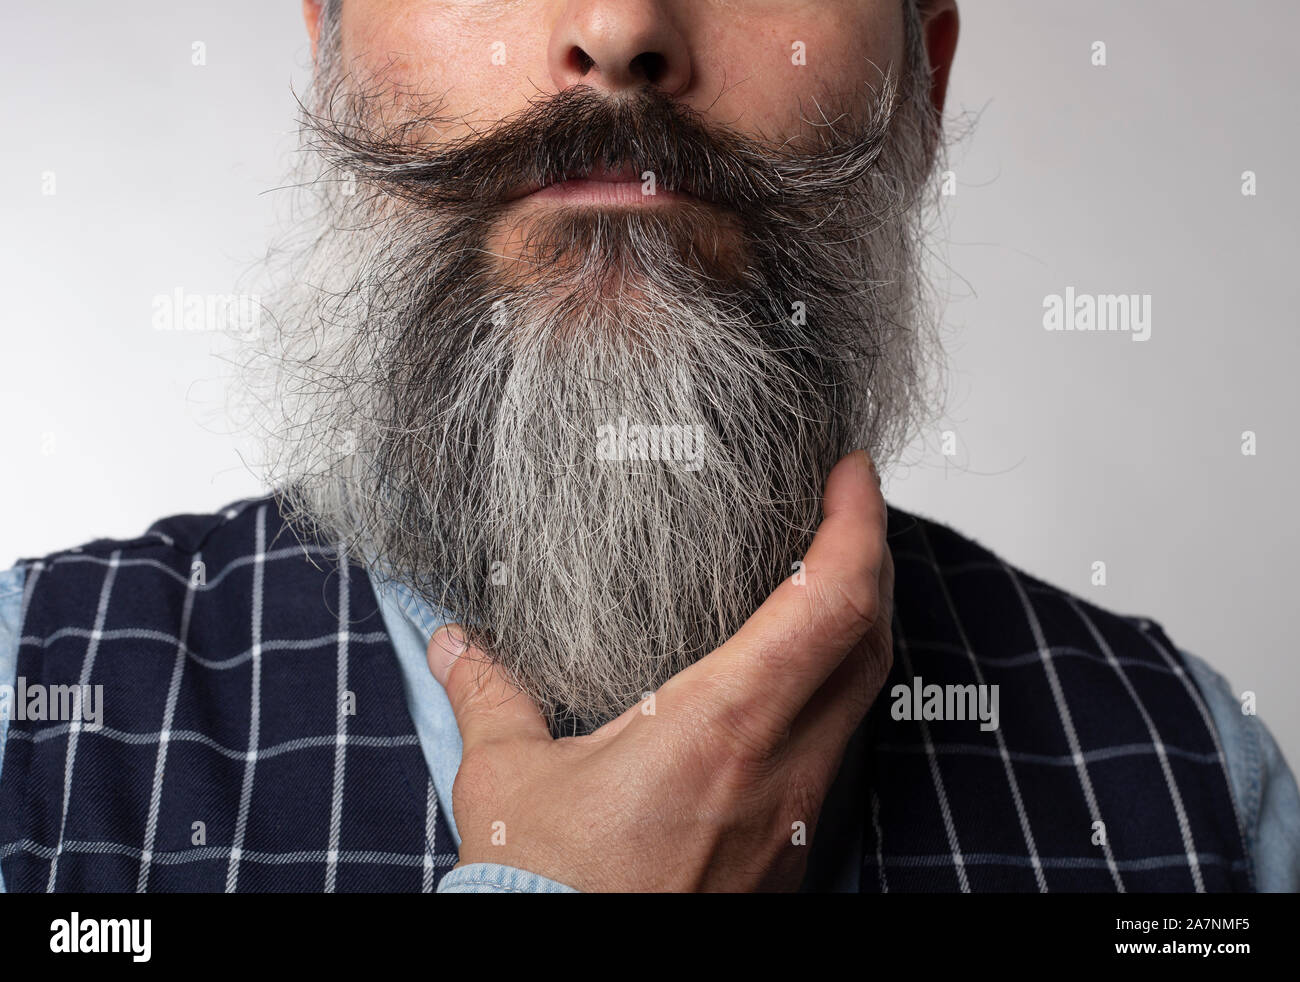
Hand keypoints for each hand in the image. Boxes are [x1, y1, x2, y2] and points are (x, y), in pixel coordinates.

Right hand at [426, 449, 893, 891]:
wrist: (581, 975)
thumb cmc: (552, 892)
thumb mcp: (506, 781)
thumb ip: (486, 695)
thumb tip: (453, 643)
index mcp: (720, 726)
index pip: (830, 603)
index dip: (856, 524)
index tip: (850, 473)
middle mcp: (779, 766)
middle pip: (869, 640)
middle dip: (869, 559)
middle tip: (842, 508)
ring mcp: (795, 813)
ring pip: (861, 696)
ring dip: (855, 627)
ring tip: (822, 577)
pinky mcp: (789, 850)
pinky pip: (835, 748)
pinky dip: (831, 690)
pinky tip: (788, 681)